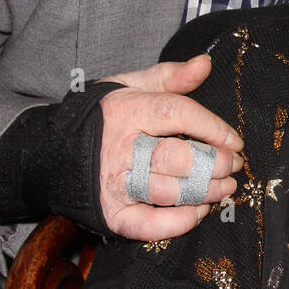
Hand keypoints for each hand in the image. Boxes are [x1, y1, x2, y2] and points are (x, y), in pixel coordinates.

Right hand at [98, 55, 242, 239]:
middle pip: (178, 157)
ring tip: (224, 187)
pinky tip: (198, 210)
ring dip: (205, 192)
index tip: (235, 140)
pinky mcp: (112, 213)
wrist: (53, 150)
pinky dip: (178, 222)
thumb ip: (170, 77)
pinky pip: (148, 225)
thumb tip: (205, 63)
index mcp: (128, 111)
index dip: (213, 127)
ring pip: (169, 191)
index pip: (178, 114)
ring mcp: (115, 183)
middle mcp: (121, 149)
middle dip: (215, 163)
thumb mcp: (130, 85)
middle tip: (233, 165)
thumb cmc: (101, 116)